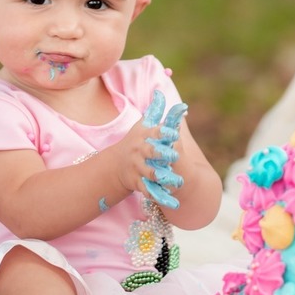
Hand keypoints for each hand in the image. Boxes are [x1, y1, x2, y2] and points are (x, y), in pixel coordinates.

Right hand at [137, 91, 188, 208]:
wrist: (117, 165)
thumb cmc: (135, 140)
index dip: (164, 132)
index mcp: (145, 136)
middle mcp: (141, 152)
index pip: (155, 132)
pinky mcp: (139, 183)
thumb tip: (161, 92)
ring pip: (151, 174)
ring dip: (164, 178)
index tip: (174, 132)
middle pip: (151, 153)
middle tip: (175, 155)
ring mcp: (139, 168)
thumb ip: (155, 110)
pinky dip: (162, 198)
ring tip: (178, 181)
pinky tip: (174, 202)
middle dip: (162, 154)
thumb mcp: (143, 125)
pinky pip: (151, 191)